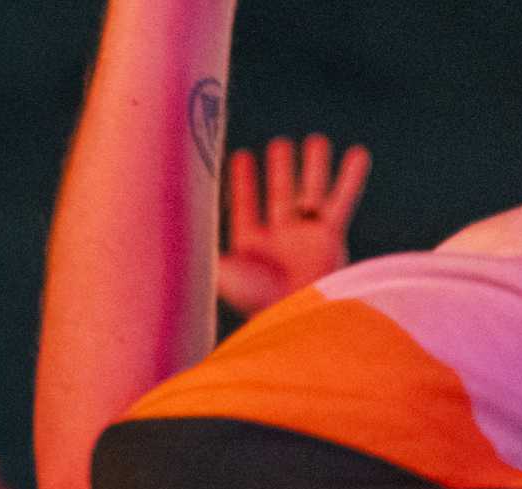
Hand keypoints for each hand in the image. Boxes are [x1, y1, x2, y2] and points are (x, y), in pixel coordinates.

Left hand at [216, 135, 371, 318]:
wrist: (296, 314)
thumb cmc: (255, 300)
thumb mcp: (220, 272)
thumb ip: (199, 250)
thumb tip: (164, 235)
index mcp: (249, 245)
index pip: (244, 206)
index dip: (242, 182)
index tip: (240, 156)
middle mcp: (278, 238)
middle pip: (279, 194)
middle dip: (279, 170)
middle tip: (279, 145)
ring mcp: (306, 236)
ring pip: (311, 192)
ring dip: (313, 167)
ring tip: (315, 141)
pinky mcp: (331, 237)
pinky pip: (343, 201)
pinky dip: (350, 178)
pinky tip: (357, 154)